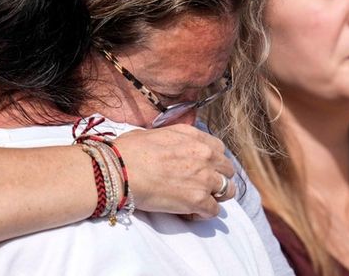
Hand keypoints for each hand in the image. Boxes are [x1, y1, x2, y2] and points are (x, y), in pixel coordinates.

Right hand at [114, 124, 235, 218]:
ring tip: (200, 201)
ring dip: (216, 196)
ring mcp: (204, 178)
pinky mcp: (198, 200)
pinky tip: (190, 213)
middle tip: (201, 186)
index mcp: (193, 136)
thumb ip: (169, 138)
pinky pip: (214, 211)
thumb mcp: (152, 133)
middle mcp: (204, 155)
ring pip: (227, 191)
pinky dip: (203, 214)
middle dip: (217, 178)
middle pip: (227, 169)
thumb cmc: (128, 151)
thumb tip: (163, 144)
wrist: (120, 170)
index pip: (218, 148)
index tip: (202, 168)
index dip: (212, 160)